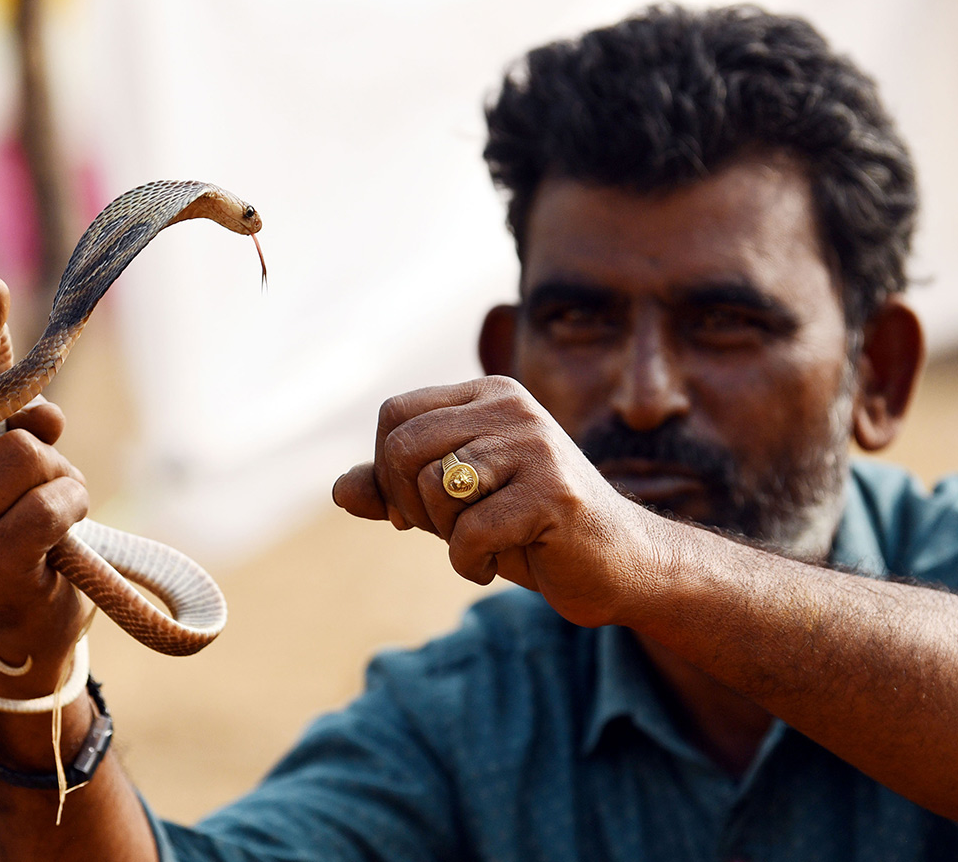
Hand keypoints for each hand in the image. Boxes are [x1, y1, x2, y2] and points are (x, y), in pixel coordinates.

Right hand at [0, 258, 88, 692]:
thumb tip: (42, 409)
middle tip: (35, 390)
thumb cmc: (25, 556)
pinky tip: (60, 545)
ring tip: (54, 518)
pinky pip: (52, 502)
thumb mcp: (19, 492)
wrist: (17, 643)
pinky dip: (71, 514)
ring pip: (31, 452)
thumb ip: (23, 441)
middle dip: (19, 385)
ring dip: (63, 480)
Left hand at [332, 375, 658, 628]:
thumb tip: (339, 489)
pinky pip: (469, 532)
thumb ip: (398, 492)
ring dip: (446, 534)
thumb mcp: (454, 505)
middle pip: (403, 446)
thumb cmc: (532, 529)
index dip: (387, 470)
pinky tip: (501, 562)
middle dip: (410, 504)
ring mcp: (536, 446)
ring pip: (433, 486)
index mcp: (489, 395)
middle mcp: (512, 407)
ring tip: (485, 542)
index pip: (394, 415)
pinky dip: (470, 563)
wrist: (618, 563)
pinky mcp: (554, 493)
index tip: (413, 509)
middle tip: (449, 530)